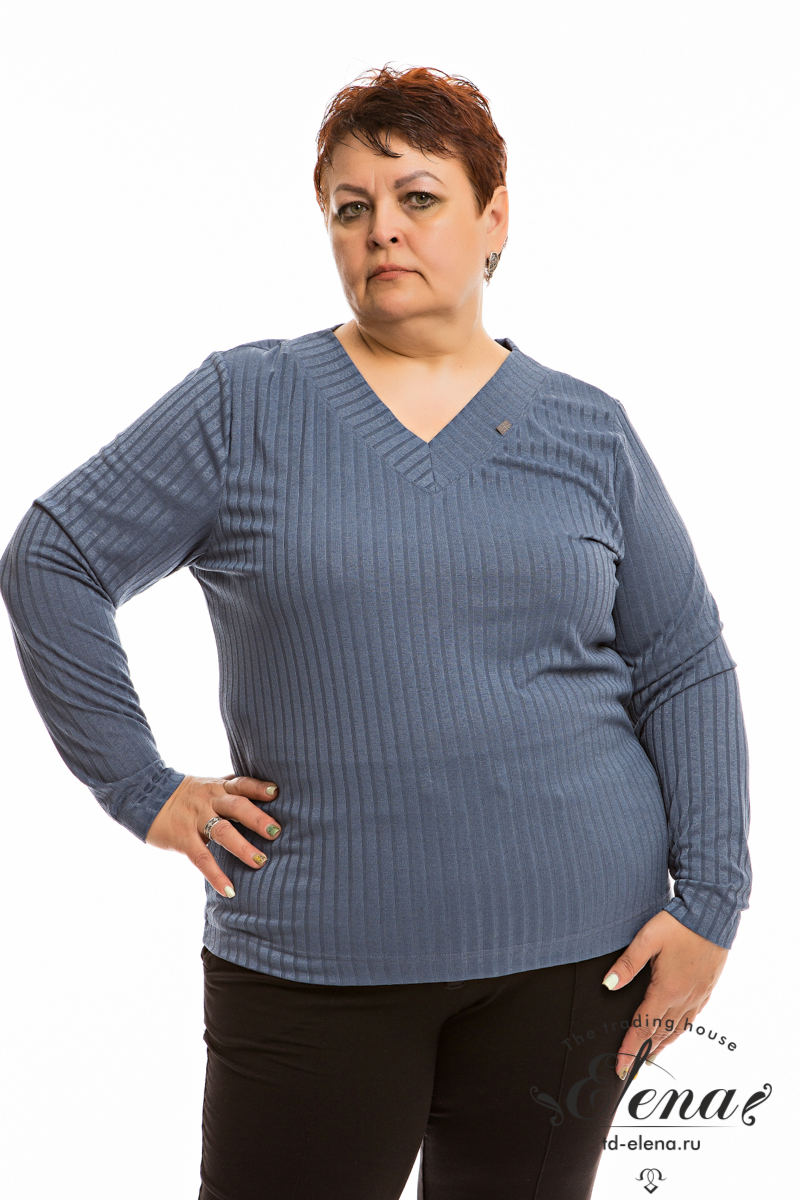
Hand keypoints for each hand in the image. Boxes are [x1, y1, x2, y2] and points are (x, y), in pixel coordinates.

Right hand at [145, 774, 281, 897]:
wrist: (144, 795)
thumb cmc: (186, 794)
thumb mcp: (209, 785)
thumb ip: (232, 790)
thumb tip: (268, 794)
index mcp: (218, 787)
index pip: (241, 784)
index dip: (258, 788)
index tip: (277, 793)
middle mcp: (209, 800)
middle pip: (236, 806)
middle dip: (256, 819)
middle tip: (276, 832)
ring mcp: (195, 819)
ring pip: (221, 831)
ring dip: (242, 847)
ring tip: (260, 861)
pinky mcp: (182, 838)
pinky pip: (201, 858)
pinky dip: (216, 875)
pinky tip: (229, 890)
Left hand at [601, 910, 728, 1078]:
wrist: (712, 913)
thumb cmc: (677, 924)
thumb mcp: (647, 939)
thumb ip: (627, 964)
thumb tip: (608, 985)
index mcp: (667, 990)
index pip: (644, 1027)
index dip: (630, 1049)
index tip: (621, 1068)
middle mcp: (684, 998)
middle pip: (661, 1034)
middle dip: (644, 1052)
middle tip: (631, 1069)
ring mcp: (698, 995)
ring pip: (678, 1030)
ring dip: (662, 1045)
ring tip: (650, 1056)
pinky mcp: (707, 988)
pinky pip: (692, 1019)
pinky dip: (679, 1032)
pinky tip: (675, 1032)